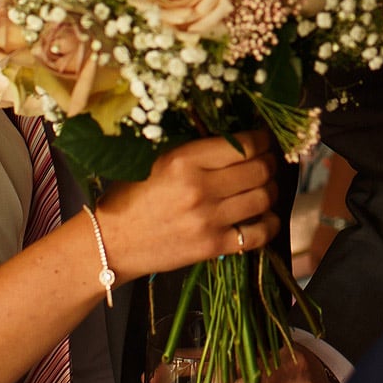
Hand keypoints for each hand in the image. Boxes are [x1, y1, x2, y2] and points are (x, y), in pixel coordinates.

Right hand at [98, 129, 279, 278]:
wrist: (110, 242)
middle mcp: (199, 188)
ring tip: (265, 187)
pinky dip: (269, 223)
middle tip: (268, 163)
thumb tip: (236, 135)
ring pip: (263, 198)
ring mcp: (208, 219)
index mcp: (183, 160)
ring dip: (271, 190)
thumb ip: (195, 149)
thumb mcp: (157, 160)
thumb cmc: (131, 197)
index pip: (244, 144)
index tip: (263, 140)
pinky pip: (258, 234)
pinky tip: (264, 217)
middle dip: (270, 163)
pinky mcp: (212, 246)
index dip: (262, 140)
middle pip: (259, 170)